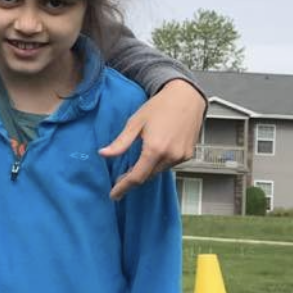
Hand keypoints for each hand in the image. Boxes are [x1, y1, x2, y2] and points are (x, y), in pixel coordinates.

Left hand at [99, 78, 204, 198]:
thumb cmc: (159, 106)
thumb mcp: (135, 123)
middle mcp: (170, 156)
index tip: (115, 195)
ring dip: (146, 170)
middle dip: (133, 178)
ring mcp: (181, 156)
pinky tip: (153, 155)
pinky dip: (159, 164)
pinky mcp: (188, 154)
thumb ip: (120, 143)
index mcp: (155, 149)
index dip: (124, 187)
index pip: (136, 177)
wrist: (186, 97)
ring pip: (159, 172)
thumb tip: (103, 154)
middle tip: (121, 176)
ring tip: (136, 162)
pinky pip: (169, 165)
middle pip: (147, 176)